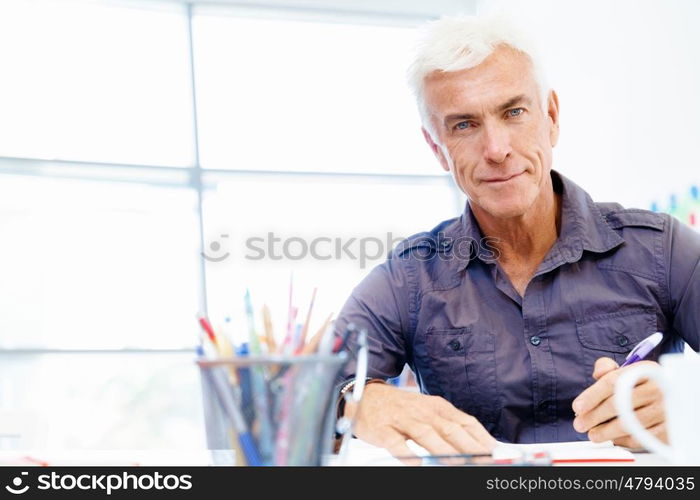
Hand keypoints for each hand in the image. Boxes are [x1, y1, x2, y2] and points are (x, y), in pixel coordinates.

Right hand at [343, 383, 496, 463]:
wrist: (366, 396)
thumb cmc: (403, 408)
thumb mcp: (430, 410)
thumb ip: (452, 425)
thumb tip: (482, 444)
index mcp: (439, 407)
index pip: (466, 422)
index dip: (482, 438)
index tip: (497, 454)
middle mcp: (424, 412)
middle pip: (450, 429)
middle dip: (469, 447)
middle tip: (484, 462)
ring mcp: (403, 420)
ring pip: (427, 435)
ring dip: (444, 451)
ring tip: (459, 464)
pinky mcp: (383, 429)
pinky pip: (396, 443)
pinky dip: (407, 454)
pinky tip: (417, 464)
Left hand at [572, 357, 666, 447]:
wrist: (676, 399)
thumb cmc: (643, 385)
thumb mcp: (628, 370)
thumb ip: (607, 368)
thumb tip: (598, 373)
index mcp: (645, 370)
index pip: (613, 382)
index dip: (592, 395)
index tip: (577, 407)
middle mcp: (657, 388)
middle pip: (619, 404)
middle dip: (594, 416)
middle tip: (580, 424)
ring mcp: (666, 410)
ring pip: (628, 424)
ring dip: (606, 432)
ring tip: (593, 434)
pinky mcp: (670, 429)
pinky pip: (641, 438)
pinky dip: (623, 441)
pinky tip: (613, 439)